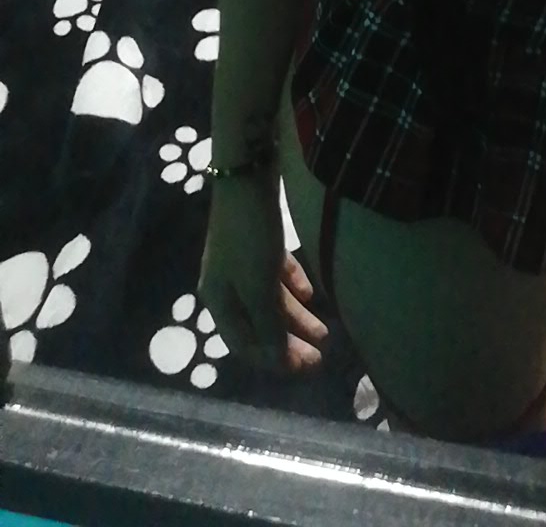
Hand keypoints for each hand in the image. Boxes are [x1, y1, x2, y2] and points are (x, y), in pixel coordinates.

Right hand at [198, 174, 327, 374]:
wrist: (247, 174)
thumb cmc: (249, 236)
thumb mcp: (258, 285)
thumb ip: (268, 325)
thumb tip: (278, 362)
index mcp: (219, 301)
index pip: (244, 345)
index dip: (273, 361)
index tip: (305, 370)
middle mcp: (227, 285)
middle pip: (260, 324)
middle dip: (289, 343)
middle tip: (320, 357)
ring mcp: (241, 262)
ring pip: (271, 300)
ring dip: (297, 317)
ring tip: (325, 331)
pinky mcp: (258, 241)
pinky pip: (276, 274)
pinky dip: (293, 286)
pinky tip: (313, 294)